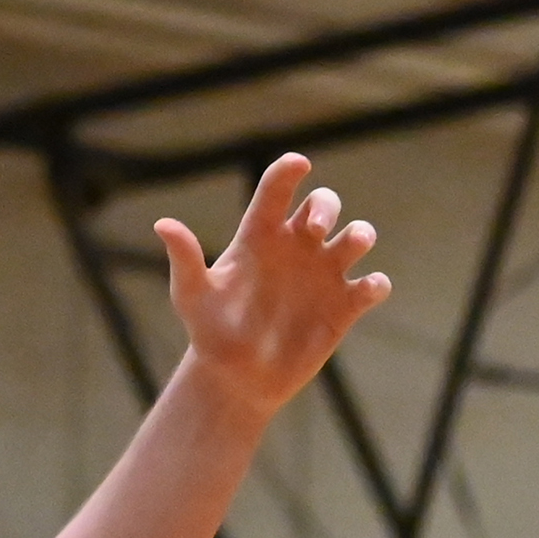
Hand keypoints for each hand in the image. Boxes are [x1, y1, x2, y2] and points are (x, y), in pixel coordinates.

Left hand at [157, 154, 391, 425]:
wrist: (236, 375)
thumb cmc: (209, 329)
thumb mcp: (192, 293)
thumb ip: (184, 258)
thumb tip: (162, 223)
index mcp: (258, 237)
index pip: (276, 192)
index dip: (288, 172)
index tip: (298, 162)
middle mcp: (295, 248)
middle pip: (323, 205)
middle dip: (326, 206)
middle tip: (314, 227)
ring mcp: (323, 275)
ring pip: (356, 237)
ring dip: (360, 234)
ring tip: (351, 243)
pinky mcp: (344, 306)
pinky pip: (372, 286)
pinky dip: (376, 283)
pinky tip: (367, 288)